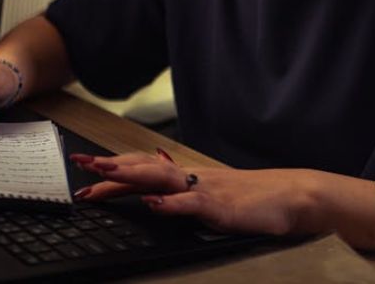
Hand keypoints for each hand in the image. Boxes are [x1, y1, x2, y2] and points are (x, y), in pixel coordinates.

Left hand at [70, 151, 316, 236]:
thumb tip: (155, 183)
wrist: (294, 195)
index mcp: (188, 178)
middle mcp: (193, 178)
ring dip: (131, 176)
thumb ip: (183, 190)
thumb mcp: (213, 194)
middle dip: (110, 167)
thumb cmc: (256, 199)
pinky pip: (193, 204)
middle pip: (144, 168)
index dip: (114, 169)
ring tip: (104, 174)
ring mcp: (207, 191)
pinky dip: (171, 203)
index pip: (143, 169)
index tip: (84, 170)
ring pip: (162, 179)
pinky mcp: (222, 207)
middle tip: (80, 166)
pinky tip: (154, 204)